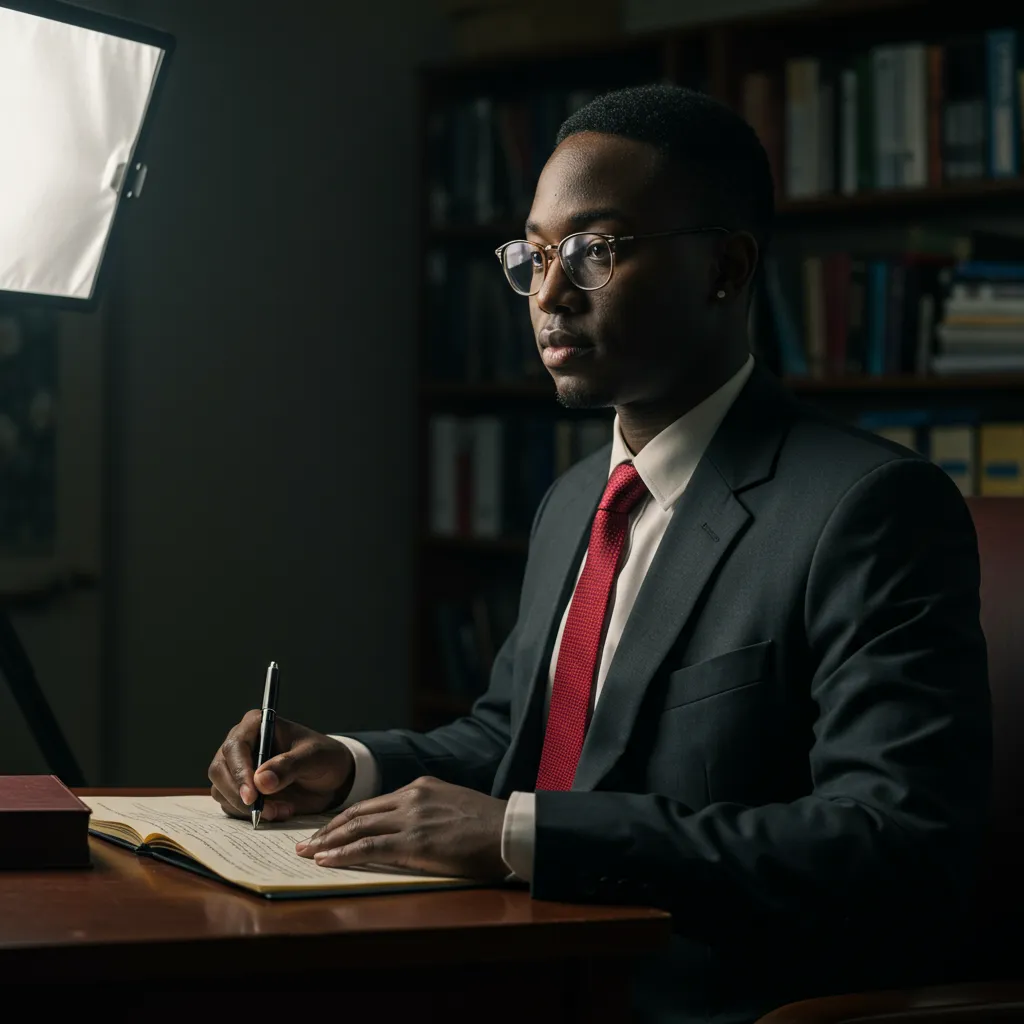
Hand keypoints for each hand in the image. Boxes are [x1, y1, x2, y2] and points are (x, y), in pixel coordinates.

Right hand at [208, 711, 354, 821]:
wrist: (332, 778)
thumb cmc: (324, 757)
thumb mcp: (313, 758)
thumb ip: (289, 766)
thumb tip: (261, 781)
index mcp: (256, 725)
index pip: (235, 747)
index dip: (240, 772)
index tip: (252, 796)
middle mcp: (241, 744)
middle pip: (220, 770)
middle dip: (240, 795)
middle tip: (265, 811)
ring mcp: (238, 767)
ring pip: (222, 790)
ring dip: (247, 808)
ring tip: (281, 810)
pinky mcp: (240, 789)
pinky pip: (231, 805)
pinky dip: (250, 814)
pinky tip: (278, 812)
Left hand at [295, 776, 507, 880]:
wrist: (511, 831)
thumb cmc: (489, 826)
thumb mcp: (455, 805)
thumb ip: (429, 810)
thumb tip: (409, 829)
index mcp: (421, 786)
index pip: (373, 803)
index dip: (346, 818)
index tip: (326, 830)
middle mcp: (412, 796)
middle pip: (359, 812)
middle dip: (328, 829)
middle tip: (304, 842)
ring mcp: (412, 817)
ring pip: (358, 827)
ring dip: (328, 842)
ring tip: (306, 853)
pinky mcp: (415, 841)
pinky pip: (369, 847)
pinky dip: (343, 854)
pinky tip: (326, 861)